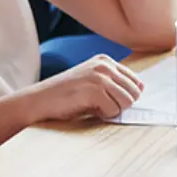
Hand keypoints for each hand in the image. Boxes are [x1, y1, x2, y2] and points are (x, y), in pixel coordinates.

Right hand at [23, 55, 143, 122]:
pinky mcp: (94, 91)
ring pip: (127, 102)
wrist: (37, 101)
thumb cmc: (65, 95)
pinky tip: (87, 110)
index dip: (127, 96)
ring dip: (113, 110)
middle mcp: (104, 66)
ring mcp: (99, 77)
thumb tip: (139, 94)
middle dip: (121, 104)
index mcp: (105, 61)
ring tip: (94, 107)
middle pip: (134, 92)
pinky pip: (114, 110)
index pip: (135, 81)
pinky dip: (103, 115)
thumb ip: (113, 84)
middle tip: (101, 106)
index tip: (112, 101)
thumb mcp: (91, 82)